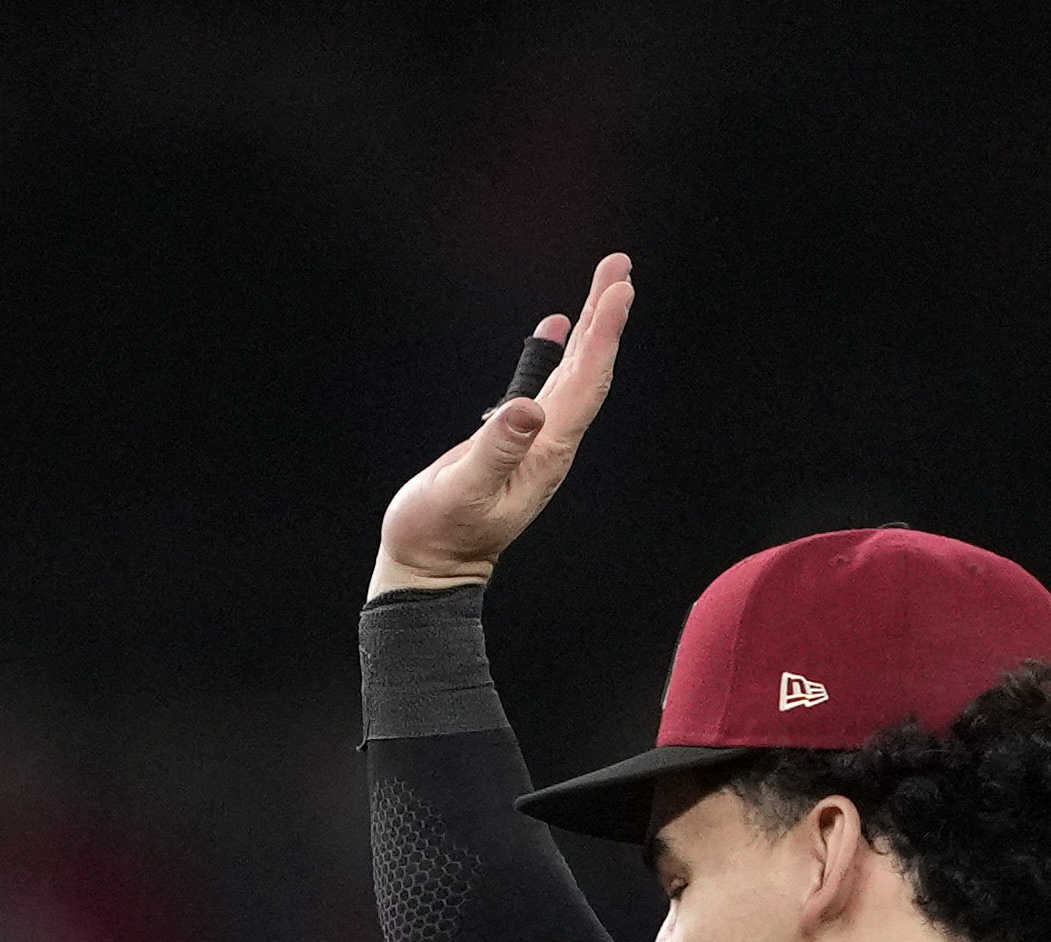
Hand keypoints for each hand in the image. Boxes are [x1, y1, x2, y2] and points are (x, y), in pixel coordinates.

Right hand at [372, 250, 632, 592]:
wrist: (431, 567)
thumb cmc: (439, 533)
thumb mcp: (463, 490)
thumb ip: (495, 450)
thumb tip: (527, 408)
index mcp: (546, 450)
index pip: (584, 381)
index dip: (604, 333)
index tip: (619, 290)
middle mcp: (551, 442)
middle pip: (589, 368)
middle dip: (605, 315)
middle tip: (619, 266)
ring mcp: (536, 441)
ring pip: (572, 373)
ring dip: (590, 327)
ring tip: (605, 285)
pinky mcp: (515, 441)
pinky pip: (545, 386)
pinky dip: (555, 352)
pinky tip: (557, 327)